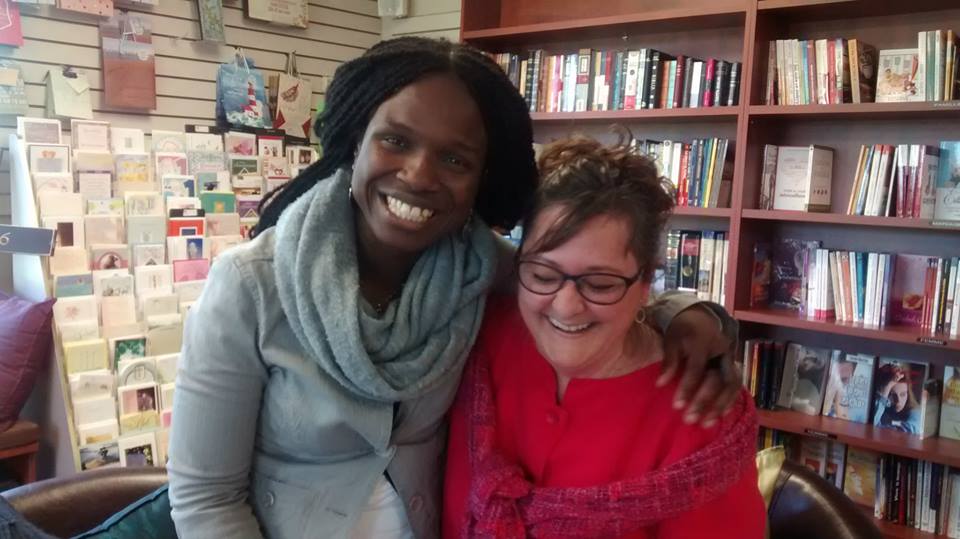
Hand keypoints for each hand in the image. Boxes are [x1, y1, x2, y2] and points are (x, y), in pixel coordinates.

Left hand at [657, 305, 736, 427]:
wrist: (700, 316)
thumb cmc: (681, 329)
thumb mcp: (671, 339)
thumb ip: (669, 361)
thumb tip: (661, 384)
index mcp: (704, 340)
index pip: (697, 368)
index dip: (687, 387)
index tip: (677, 406)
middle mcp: (722, 350)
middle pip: (719, 379)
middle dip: (706, 401)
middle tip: (691, 419)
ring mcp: (731, 357)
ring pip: (732, 384)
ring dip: (720, 405)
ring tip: (707, 423)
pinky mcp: (734, 364)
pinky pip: (736, 385)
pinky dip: (729, 400)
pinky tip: (720, 415)